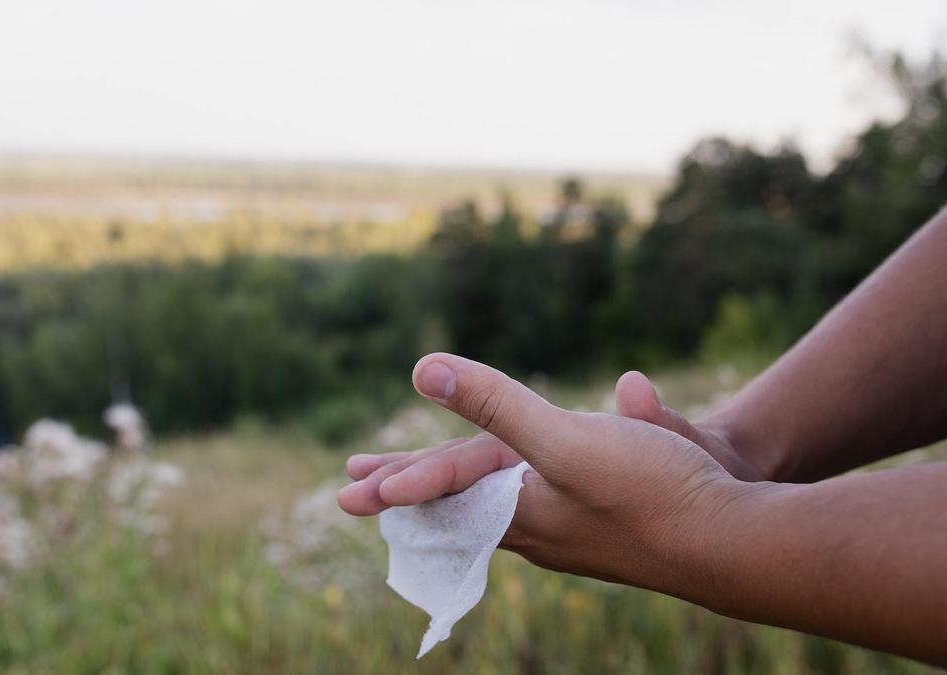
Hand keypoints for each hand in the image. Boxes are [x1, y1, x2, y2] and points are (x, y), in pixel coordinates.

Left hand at [339, 353, 749, 591]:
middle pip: (462, 507)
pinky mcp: (610, 524)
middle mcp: (539, 531)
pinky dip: (512, 496)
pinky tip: (525, 497)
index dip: (400, 481)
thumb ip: (494, 404)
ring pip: (500, 510)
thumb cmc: (652, 490)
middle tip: (372, 493)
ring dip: (461, 493)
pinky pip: (540, 511)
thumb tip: (424, 371)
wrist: (739, 540)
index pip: (443, 493)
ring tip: (441, 490)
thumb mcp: (563, 439)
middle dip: (417, 492)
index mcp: (519, 511)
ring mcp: (575, 533)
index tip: (353, 487)